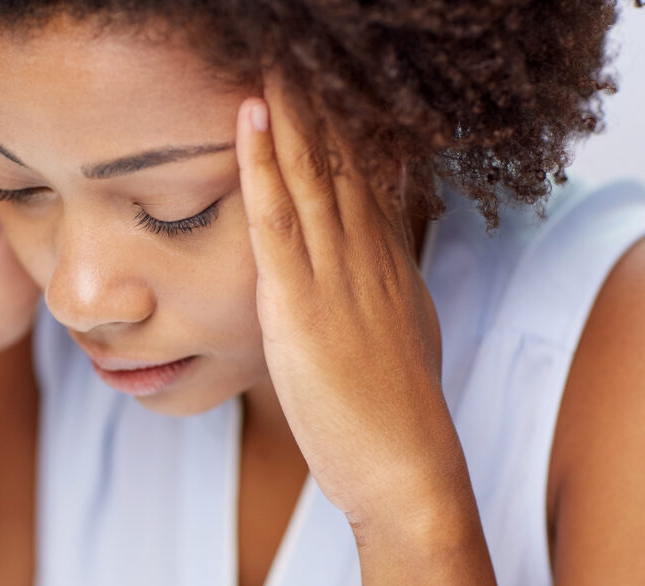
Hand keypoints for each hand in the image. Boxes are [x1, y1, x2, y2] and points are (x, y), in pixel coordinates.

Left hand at [234, 71, 465, 527]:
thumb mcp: (398, 337)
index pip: (367, 176)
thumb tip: (376, 269)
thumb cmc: (392, 412)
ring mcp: (336, 277)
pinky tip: (250, 121)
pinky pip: (278, 220)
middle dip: (319, 100)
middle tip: (296, 49)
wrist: (404, 466)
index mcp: (386, 264)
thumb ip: (383, 293)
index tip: (326, 83)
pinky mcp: (302, 306)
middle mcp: (367, 257)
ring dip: (291, 111)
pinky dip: (263, 166)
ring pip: (313, 174)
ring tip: (271, 57)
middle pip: (344, 159)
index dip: (347, 125)